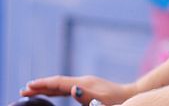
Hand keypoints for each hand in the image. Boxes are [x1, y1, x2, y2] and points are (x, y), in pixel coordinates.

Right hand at [20, 75, 136, 104]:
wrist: (130, 95)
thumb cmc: (116, 101)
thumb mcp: (101, 101)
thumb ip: (86, 96)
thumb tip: (72, 89)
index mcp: (83, 84)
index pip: (58, 82)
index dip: (42, 84)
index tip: (28, 86)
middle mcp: (83, 81)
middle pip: (57, 82)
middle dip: (41, 85)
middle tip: (23, 90)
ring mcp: (86, 83)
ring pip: (62, 84)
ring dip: (47, 86)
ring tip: (33, 90)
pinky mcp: (90, 86)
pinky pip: (68, 87)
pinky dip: (57, 89)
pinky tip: (54, 92)